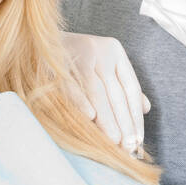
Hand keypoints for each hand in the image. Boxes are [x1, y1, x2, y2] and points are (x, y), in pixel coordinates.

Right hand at [62, 32, 150, 154]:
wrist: (39, 38)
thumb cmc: (75, 57)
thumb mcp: (103, 65)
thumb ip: (122, 85)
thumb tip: (146, 108)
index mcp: (115, 51)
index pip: (131, 88)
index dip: (135, 115)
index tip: (139, 138)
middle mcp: (101, 50)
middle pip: (117, 93)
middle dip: (124, 122)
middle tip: (129, 146)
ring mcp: (81, 53)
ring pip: (98, 92)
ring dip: (107, 119)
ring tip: (114, 141)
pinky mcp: (60, 58)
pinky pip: (72, 84)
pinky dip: (81, 101)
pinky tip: (90, 118)